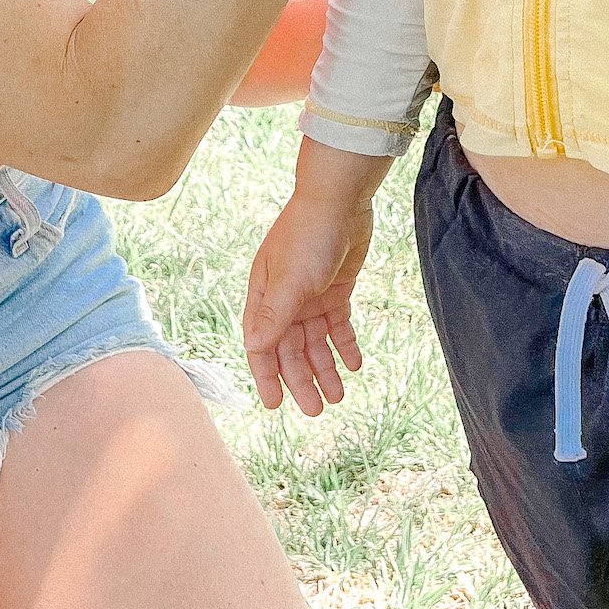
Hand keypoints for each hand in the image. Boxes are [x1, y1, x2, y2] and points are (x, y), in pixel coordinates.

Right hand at [244, 184, 378, 416]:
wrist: (339, 200)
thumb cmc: (307, 236)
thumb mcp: (291, 279)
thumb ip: (274, 314)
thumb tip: (253, 347)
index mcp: (265, 298)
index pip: (261, 346)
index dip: (267, 376)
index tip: (275, 406)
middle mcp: (285, 301)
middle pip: (291, 350)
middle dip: (302, 380)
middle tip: (317, 409)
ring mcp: (310, 296)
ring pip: (316, 343)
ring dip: (325, 368)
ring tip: (338, 396)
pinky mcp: (336, 290)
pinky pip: (338, 325)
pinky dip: (345, 345)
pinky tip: (355, 364)